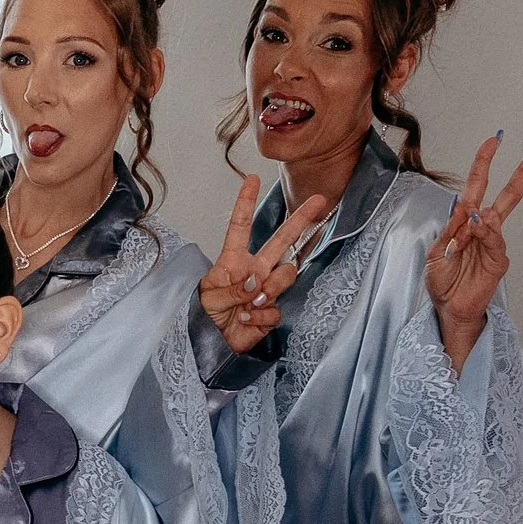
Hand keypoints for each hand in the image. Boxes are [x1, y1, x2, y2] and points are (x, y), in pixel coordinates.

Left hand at [201, 176, 332, 352]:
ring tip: (249, 304)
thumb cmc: (203, 316)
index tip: (251, 179)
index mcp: (233, 261)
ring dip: (270, 289)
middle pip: (281, 241)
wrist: (212, 344)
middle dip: (300, 220)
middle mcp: (254, 270)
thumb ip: (233, 288)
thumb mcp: (209, 297)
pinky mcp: (272, 310)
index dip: (245, 203)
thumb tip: (257, 281)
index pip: (239, 227)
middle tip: (319, 200)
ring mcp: (265, 289)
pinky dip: (260, 317)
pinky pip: (275, 309)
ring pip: (285, 275)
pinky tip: (247, 321)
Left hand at [426, 134, 522, 366]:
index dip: (485, 163)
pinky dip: (487, 234)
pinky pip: (496, 242)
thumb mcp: (436, 251)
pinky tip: (478, 228)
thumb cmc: (443, 280)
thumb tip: (469, 209)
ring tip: (472, 222)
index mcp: (466, 221)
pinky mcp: (499, 262)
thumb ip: (451, 230)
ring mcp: (494, 244)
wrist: (448, 308)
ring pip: (497, 220)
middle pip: (508, 195)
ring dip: (483, 218)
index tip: (494, 140)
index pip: (478, 186)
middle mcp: (484, 229)